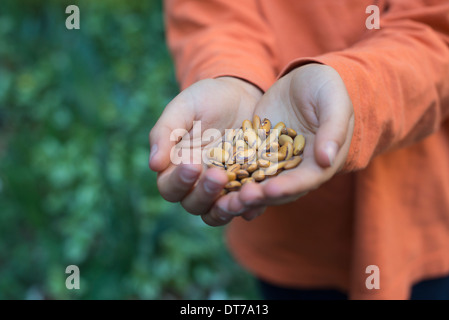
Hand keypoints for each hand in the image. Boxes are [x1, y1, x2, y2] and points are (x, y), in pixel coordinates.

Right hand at [149, 77, 261, 224]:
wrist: (242, 94)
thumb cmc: (206, 99)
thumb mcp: (184, 107)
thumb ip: (165, 132)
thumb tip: (153, 164)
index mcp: (176, 168)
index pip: (170, 187)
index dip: (179, 181)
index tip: (193, 164)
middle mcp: (197, 184)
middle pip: (194, 204)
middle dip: (205, 193)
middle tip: (218, 175)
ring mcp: (223, 189)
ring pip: (218, 213)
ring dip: (227, 209)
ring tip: (240, 195)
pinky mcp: (247, 188)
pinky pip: (247, 206)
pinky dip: (252, 207)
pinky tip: (259, 196)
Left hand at [215, 63, 354, 220]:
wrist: (302, 79)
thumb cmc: (324, 87)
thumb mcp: (333, 100)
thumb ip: (333, 128)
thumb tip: (327, 159)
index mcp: (321, 162)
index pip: (306, 180)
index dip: (290, 187)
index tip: (271, 190)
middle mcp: (297, 168)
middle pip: (279, 188)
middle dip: (261, 195)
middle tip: (243, 198)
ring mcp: (274, 162)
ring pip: (258, 182)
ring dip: (242, 190)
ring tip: (226, 191)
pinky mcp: (256, 152)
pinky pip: (242, 166)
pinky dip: (230, 173)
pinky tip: (213, 176)